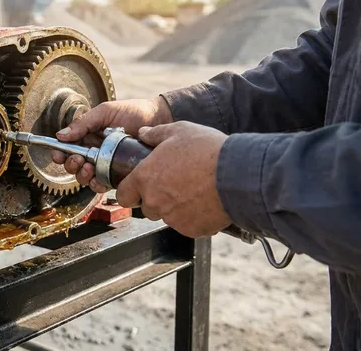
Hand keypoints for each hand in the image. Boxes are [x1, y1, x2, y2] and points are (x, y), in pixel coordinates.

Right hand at [51, 97, 172, 191]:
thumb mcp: (105, 112)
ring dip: (82, 175)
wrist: (160, 119)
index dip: (60, 153)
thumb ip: (83, 123)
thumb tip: (60, 135)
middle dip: (71, 165)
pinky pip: (103, 185)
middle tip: (78, 159)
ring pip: (86, 177)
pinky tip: (98, 179)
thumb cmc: (133, 112)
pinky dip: (96, 185)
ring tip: (89, 167)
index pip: (68, 148)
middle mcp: (95, 152)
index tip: (58, 154)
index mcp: (88, 136)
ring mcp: (106, 164)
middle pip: (74, 165)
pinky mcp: (119, 175)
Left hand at [116, 121, 231, 237]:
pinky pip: (186, 225)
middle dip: (156, 199)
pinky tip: (204, 202)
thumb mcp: (179, 131)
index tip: (139, 188)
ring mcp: (172, 218)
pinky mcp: (191, 229)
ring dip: (175, 208)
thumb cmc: (207, 150)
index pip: (124, 195)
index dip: (131, 191)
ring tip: (193, 191)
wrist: (236, 175)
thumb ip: (156, 134)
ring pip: (167, 216)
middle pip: (147, 207)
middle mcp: (155, 201)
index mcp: (145, 178)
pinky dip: (193, 218)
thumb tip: (143, 133)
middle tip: (174, 185)